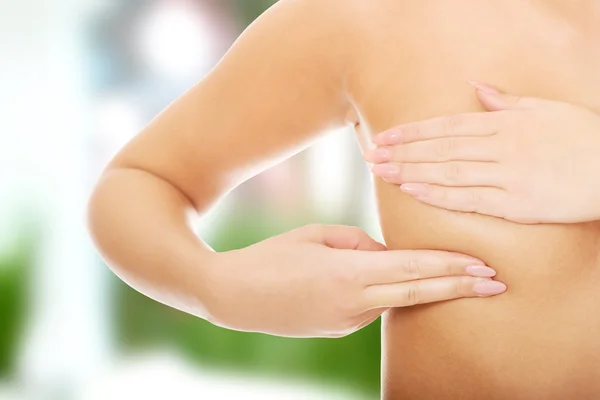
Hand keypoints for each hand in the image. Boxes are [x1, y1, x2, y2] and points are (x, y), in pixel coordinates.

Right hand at [204, 224, 505, 337]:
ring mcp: (347, 321)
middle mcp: (354, 303)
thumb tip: (386, 254)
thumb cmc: (272, 256)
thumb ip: (359, 243)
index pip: (412, 270)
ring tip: (461, 279)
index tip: (483, 266)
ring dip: (427, 289)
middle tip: (497, 283)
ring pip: (395, 300)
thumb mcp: (316, 236)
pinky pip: (373, 306)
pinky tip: (401, 285)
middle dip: (460, 287)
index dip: (450, 268)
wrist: (234, 297)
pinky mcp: (339, 329)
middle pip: (418, 293)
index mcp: (348, 273)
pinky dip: (391, 294)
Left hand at [364, 81, 599, 223]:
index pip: (446, 126)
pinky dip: (438, 194)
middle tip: (370, 154)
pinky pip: (468, 198)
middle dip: (401, 151)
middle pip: (439, 148)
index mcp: (504, 122)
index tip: (386, 136)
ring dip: (411, 170)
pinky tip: (413, 191)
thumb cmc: (583, 136)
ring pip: (447, 171)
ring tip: (381, 172)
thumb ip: (507, 99)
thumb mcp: (546, 108)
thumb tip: (478, 86)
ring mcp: (505, 174)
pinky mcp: (514, 203)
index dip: (413, 132)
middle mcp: (499, 146)